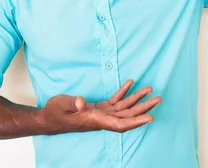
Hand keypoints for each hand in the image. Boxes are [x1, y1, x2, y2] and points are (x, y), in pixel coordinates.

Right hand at [41, 79, 160, 133]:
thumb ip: (73, 103)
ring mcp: (101, 114)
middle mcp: (102, 119)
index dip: (136, 121)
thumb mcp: (61, 105)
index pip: (120, 124)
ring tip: (149, 90)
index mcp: (95, 120)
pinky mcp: (98, 109)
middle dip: (143, 108)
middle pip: (127, 116)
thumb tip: (82, 102)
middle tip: (158, 99)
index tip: (150, 117)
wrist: (49, 118)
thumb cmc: (55, 112)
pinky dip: (123, 93)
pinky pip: (115, 102)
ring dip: (137, 99)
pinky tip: (130, 83)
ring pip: (124, 108)